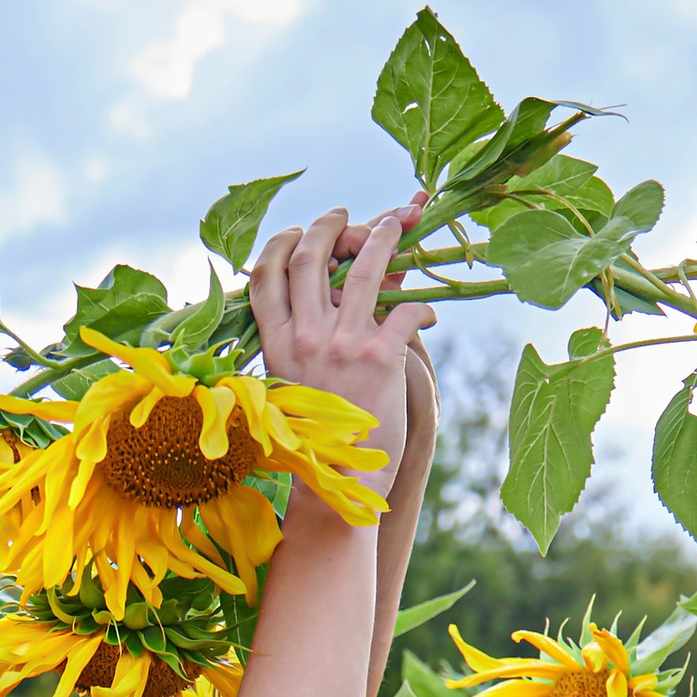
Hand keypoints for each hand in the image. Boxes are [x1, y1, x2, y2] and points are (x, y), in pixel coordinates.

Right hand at [248, 202, 432, 500]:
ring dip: (383, 237)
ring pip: (363, 269)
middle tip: (345, 216)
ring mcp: (341, 345)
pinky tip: (430, 314)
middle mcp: (305, 337)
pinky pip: (405, 309)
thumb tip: (348, 279)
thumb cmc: (323, 430)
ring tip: (397, 223)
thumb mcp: (304, 375)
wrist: (341, 480)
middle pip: (311, 257)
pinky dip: (422, 305)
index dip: (282, 243)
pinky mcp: (379, 357)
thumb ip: (317, 328)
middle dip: (329, 225)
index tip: (300, 232)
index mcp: (277, 342)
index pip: (266, 274)